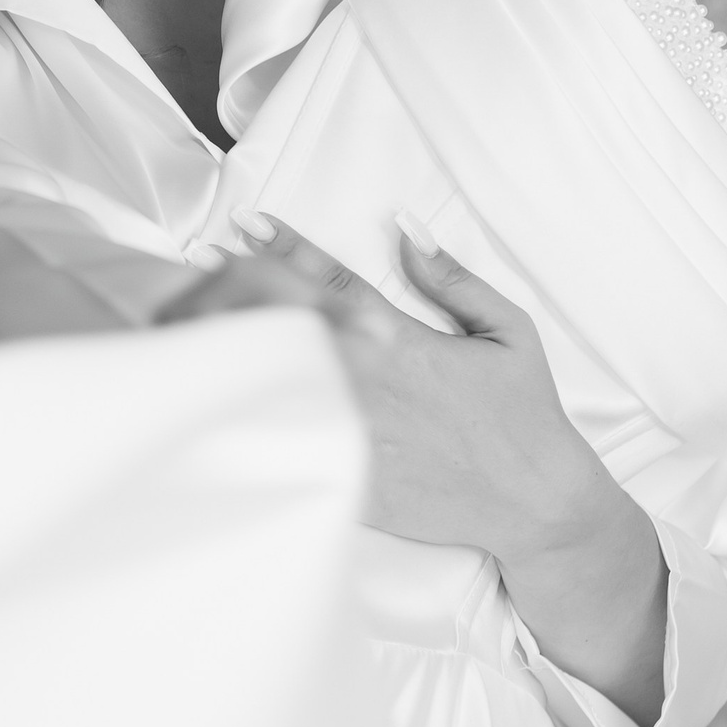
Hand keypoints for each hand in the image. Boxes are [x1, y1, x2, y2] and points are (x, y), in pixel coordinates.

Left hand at [156, 215, 667, 725]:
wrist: (533, 502)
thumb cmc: (524, 414)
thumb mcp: (508, 331)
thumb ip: (453, 279)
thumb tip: (407, 229)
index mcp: (407, 345)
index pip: (337, 286)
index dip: (289, 250)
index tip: (249, 224)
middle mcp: (375, 388)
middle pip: (296, 330)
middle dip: (248, 292)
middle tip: (202, 263)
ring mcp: (360, 436)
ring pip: (287, 383)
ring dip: (244, 347)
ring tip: (193, 317)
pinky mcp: (353, 481)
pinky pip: (298, 446)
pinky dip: (259, 419)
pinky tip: (221, 400)